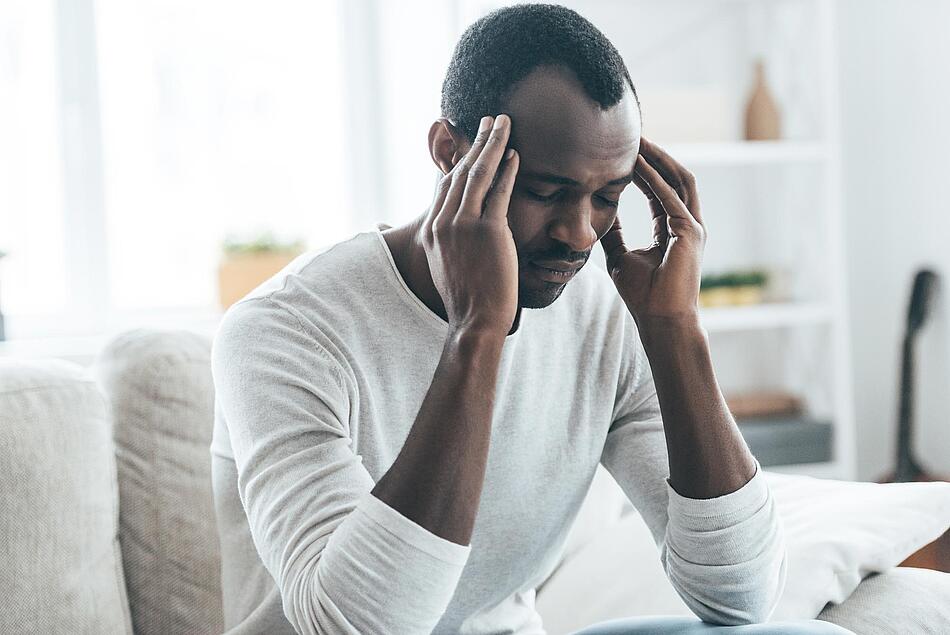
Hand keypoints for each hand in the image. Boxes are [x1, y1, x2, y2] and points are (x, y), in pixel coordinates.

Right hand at [423, 114, 520, 335]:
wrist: (476, 320)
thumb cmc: (467, 298)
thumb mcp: (446, 265)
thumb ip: (448, 241)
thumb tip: (456, 231)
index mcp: (432, 230)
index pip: (447, 185)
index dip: (461, 160)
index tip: (473, 144)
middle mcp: (443, 223)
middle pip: (461, 172)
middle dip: (477, 142)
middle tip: (490, 121)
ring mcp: (463, 225)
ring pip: (478, 175)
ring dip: (492, 144)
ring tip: (503, 124)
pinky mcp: (487, 231)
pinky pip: (499, 192)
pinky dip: (507, 170)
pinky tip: (515, 154)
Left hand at [600, 136, 705, 322]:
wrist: (660, 320)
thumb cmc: (644, 295)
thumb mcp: (620, 256)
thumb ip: (613, 233)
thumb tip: (597, 213)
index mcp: (673, 228)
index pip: (660, 188)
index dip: (644, 168)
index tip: (624, 151)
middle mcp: (688, 223)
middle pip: (674, 176)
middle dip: (655, 154)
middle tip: (633, 134)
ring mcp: (692, 227)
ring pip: (679, 179)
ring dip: (658, 159)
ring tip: (638, 141)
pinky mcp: (690, 233)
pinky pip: (671, 197)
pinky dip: (653, 179)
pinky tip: (636, 165)